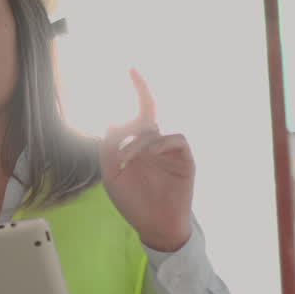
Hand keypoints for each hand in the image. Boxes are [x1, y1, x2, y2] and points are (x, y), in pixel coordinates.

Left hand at [101, 69, 194, 251]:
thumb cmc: (133, 200)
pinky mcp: (185, 160)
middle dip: (138, 102)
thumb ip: (109, 147)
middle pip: (148, 113)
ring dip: (136, 142)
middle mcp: (153, 143)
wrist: (153, 224)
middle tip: (123, 116)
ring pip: (154, 130)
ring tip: (124, 161)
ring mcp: (169, 151)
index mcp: (136, 144)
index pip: (138, 112)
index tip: (130, 68)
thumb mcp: (112, 173)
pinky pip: (175, 140)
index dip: (138, 89)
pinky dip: (159, 144)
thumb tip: (111, 121)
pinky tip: (148, 155)